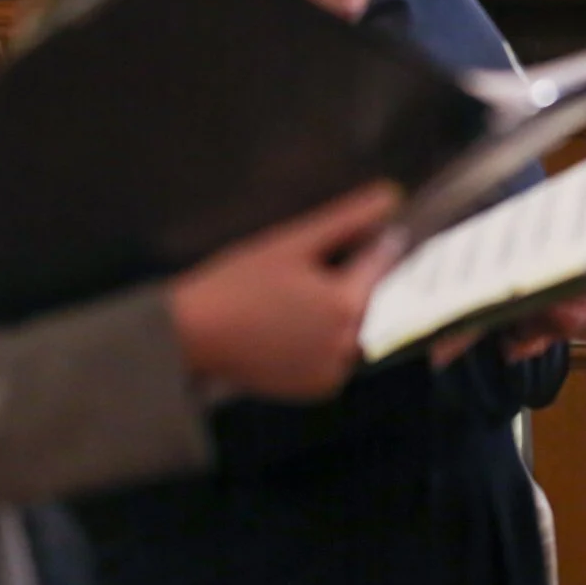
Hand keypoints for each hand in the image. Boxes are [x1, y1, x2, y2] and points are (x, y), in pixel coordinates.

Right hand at [167, 182, 402, 400]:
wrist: (194, 335)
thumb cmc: (239, 282)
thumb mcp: (294, 242)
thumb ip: (348, 218)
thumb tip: (391, 195)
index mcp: (348, 303)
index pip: (382, 260)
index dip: (374, 240)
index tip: (363, 231)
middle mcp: (348, 343)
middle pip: (372, 296)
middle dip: (355, 277)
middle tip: (313, 270)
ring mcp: (334, 370)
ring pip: (358, 327)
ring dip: (343, 309)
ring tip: (297, 298)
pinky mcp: (317, 388)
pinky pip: (338, 355)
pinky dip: (326, 338)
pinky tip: (295, 323)